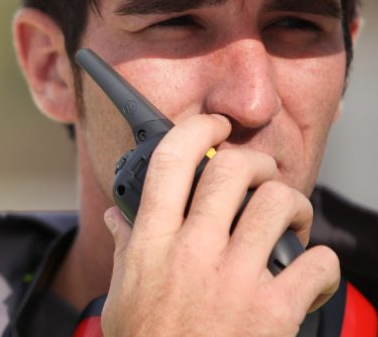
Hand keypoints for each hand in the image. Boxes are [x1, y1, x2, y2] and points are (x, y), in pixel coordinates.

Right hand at [101, 114, 339, 336]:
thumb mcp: (121, 294)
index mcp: (153, 243)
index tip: (213, 125)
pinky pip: (316, 263)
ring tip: (290, 221)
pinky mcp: (273, 312)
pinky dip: (320, 263)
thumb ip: (125, 247)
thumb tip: (116, 215)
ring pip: (279, 204)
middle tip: (260, 176)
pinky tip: (306, 274)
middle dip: (255, 162)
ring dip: (293, 206)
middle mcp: (193, 252)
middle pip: (233, 169)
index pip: (171, 162)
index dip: (195, 129)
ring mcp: (235, 279)